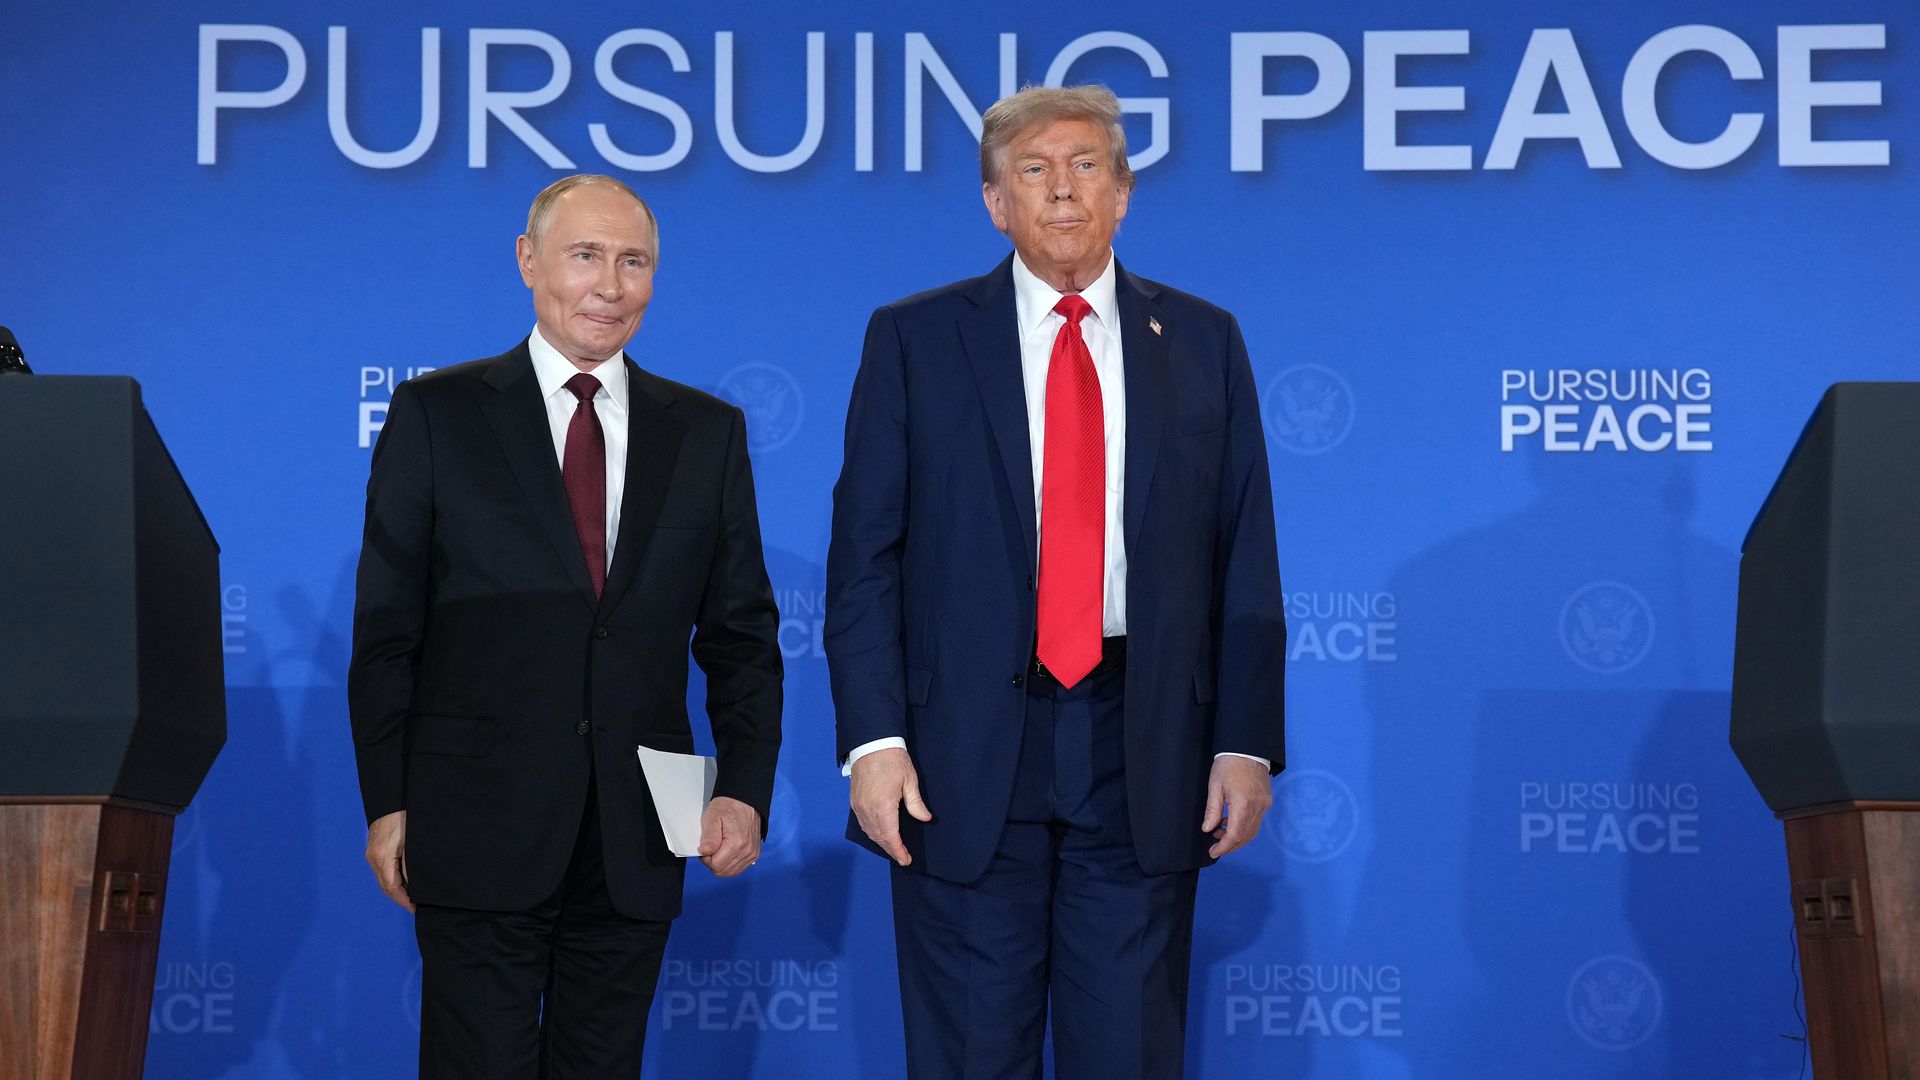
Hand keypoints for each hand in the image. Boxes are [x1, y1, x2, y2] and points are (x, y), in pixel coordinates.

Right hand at [365, 810, 413, 911]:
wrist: (390, 801)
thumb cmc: (403, 818)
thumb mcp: (411, 842)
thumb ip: (410, 864)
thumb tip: (413, 884)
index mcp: (382, 858)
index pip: (391, 887)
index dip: (403, 899)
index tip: (414, 908)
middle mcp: (373, 859)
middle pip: (385, 886)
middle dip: (399, 898)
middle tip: (414, 906)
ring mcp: (372, 855)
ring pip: (383, 880)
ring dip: (395, 890)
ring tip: (410, 897)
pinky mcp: (374, 851)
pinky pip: (382, 871)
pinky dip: (392, 880)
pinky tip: (402, 882)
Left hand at [698, 796, 761, 876]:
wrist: (745, 800)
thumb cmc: (728, 807)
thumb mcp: (712, 817)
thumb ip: (709, 837)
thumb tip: (704, 852)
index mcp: (736, 843)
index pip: (716, 866)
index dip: (706, 858)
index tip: (706, 847)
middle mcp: (747, 851)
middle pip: (723, 872)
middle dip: (713, 863)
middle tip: (711, 848)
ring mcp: (752, 854)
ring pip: (731, 872)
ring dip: (722, 864)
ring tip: (719, 849)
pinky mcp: (754, 854)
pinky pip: (739, 868)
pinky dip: (730, 864)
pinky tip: (726, 852)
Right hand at [849, 747, 931, 865]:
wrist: (870, 744)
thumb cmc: (892, 760)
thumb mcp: (909, 779)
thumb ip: (916, 802)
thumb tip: (925, 818)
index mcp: (883, 806)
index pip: (890, 836)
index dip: (898, 850)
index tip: (906, 859)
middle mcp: (868, 809)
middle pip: (879, 837)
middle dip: (891, 850)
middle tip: (902, 857)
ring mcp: (858, 806)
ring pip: (869, 832)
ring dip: (881, 842)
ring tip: (893, 848)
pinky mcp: (854, 802)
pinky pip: (863, 824)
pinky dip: (872, 833)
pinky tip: (880, 834)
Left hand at [1202, 757, 1273, 859]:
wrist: (1247, 748)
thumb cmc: (1229, 764)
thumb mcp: (1214, 786)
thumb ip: (1212, 810)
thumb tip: (1208, 829)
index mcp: (1243, 805)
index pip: (1234, 835)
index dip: (1223, 847)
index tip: (1213, 852)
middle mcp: (1257, 808)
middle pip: (1245, 836)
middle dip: (1230, 845)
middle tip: (1215, 847)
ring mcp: (1264, 805)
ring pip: (1252, 830)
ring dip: (1237, 837)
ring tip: (1219, 832)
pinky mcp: (1266, 801)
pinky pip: (1256, 821)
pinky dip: (1244, 827)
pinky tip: (1229, 822)